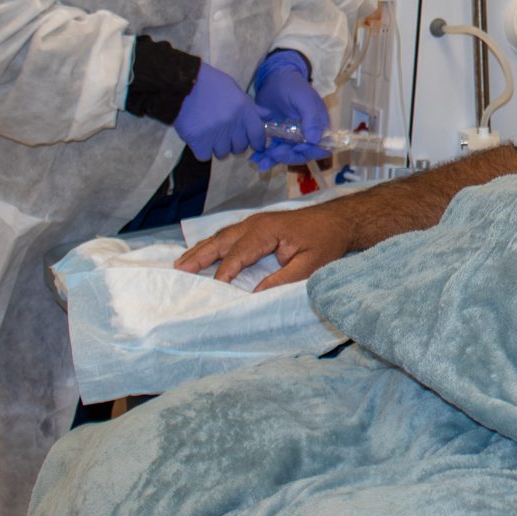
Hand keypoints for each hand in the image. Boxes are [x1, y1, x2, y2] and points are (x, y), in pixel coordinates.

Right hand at [173, 62, 267, 159]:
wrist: (182, 83)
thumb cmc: (209, 84)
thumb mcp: (234, 90)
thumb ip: (251, 106)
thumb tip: (268, 116)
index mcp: (244, 110)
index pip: (258, 135)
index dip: (258, 143)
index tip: (255, 145)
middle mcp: (233, 124)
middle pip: (240, 147)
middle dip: (234, 143)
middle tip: (224, 134)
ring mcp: (216, 134)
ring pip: (222, 153)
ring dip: (217, 147)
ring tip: (209, 133)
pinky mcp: (199, 142)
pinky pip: (205, 156)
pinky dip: (202, 150)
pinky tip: (198, 138)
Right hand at [173, 204, 355, 290]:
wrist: (338, 221)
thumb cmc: (326, 242)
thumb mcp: (310, 265)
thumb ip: (283, 280)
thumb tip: (255, 294)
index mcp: (266, 231)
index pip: (238, 254)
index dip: (224, 272)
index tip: (212, 289)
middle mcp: (255, 224)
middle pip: (221, 241)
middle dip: (199, 256)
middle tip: (178, 270)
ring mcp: (254, 223)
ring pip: (222, 237)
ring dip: (201, 250)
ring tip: (181, 264)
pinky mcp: (256, 227)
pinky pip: (229, 237)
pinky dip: (212, 246)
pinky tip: (202, 255)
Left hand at [250, 50, 329, 167]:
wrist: (272, 79)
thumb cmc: (292, 85)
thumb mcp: (303, 98)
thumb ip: (311, 117)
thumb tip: (315, 140)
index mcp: (319, 125)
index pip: (321, 147)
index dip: (310, 151)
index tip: (295, 147)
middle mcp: (308, 134)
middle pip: (303, 154)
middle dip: (288, 156)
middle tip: (272, 153)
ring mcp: (293, 137)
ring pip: (287, 155)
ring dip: (274, 160)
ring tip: (259, 161)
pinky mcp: (279, 137)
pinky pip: (275, 151)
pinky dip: (266, 157)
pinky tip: (255, 159)